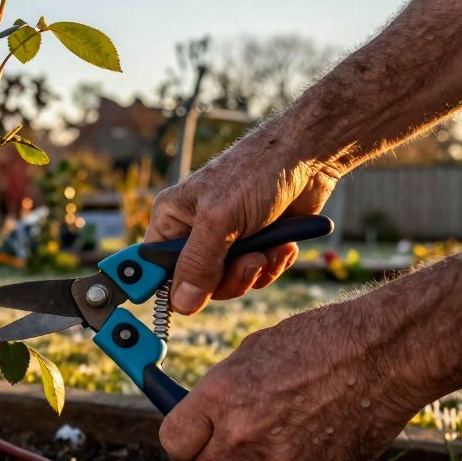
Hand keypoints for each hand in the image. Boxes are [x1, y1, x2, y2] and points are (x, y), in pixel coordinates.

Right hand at [146, 131, 340, 314]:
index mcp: (172, 220)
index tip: (186, 301)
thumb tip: (181, 304)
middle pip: (197, 284)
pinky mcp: (255, 245)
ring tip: (269, 247)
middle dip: (229, 277)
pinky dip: (272, 264)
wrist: (307, 157)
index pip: (154, 268)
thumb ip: (199, 263)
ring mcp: (226, 241)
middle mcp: (194, 232)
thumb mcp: (220, 220)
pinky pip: (256, 275)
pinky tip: (282, 244)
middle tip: (249, 259)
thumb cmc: (256, 172)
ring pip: (230, 283)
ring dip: (255, 270)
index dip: (166, 286)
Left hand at [158, 301, 422, 460]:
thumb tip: (202, 414)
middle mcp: (243, 435)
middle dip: (219, 459)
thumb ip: (220, 390)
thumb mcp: (252, 351)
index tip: (195, 433)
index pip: (173, 442)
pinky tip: (315, 439)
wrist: (383, 354)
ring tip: (288, 429)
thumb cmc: (320, 342)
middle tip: (239, 438)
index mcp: (220, 397)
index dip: (186, 437)